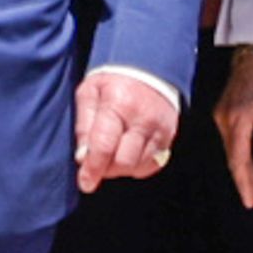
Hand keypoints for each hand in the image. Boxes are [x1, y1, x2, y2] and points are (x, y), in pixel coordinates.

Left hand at [72, 71, 178, 194]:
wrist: (148, 68)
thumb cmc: (113, 82)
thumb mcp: (89, 93)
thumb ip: (83, 126)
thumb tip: (82, 157)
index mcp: (118, 104)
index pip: (105, 146)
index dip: (93, 169)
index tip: (85, 183)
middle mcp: (143, 118)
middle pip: (124, 162)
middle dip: (107, 169)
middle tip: (98, 162)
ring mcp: (160, 128)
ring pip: (139, 166)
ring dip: (122, 168)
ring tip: (112, 154)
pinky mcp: (169, 136)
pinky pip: (153, 164)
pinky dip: (138, 166)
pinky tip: (129, 153)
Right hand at [213, 47, 252, 211]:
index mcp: (236, 121)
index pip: (239, 162)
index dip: (247, 184)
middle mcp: (224, 120)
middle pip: (235, 160)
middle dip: (249, 183)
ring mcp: (223, 115)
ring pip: (234, 151)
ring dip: (247, 171)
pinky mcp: (227, 110)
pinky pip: (233, 140)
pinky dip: (243, 155)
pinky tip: (252, 162)